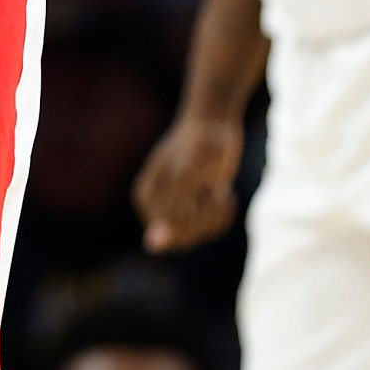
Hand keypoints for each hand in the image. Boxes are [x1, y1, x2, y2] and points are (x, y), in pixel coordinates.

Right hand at [133, 114, 242, 252]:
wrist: (215, 123)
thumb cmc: (201, 144)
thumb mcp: (189, 176)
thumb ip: (169, 212)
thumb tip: (151, 246)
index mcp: (145, 197)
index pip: (166, 234)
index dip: (191, 222)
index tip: (204, 193)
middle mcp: (155, 206)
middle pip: (182, 240)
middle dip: (205, 220)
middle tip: (215, 191)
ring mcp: (174, 209)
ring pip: (198, 237)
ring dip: (216, 216)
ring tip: (219, 189)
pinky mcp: (194, 211)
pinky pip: (209, 231)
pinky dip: (223, 216)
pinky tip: (224, 193)